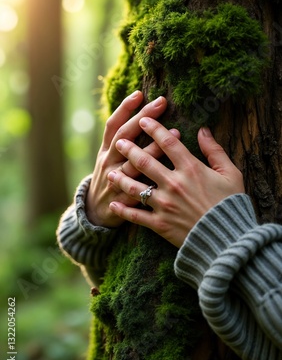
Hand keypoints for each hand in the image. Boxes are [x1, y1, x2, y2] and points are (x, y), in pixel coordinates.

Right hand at [86, 92, 179, 227]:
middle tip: (161, 102)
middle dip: (142, 118)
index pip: (113, 125)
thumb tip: (142, 118)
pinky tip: (172, 172)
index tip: (139, 93)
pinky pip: (138, 190)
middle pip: (124, 137)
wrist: (94, 213)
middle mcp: (109, 162)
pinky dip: (153, 181)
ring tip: (176, 133)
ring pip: (133, 163)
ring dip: (154, 147)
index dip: (124, 109)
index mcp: (107, 151)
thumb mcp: (110, 158)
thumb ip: (124, 141)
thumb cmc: (110, 179)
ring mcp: (114, 181)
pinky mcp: (122, 201)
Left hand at [107, 118, 244, 246]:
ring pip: (134, 187)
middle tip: (119, 142)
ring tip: (110, 172)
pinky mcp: (159, 224)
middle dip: (129, 149)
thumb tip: (203, 130)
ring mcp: (164, 204)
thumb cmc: (231, 204)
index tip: (143, 119)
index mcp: (190, 168)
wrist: (228, 239)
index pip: (167, 142)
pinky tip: (113, 204)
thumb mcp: (231, 174)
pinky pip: (136, 216)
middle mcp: (173, 184)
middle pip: (145, 161)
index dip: (153, 128)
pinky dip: (123, 210)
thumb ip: (215, 151)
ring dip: (120, 178)